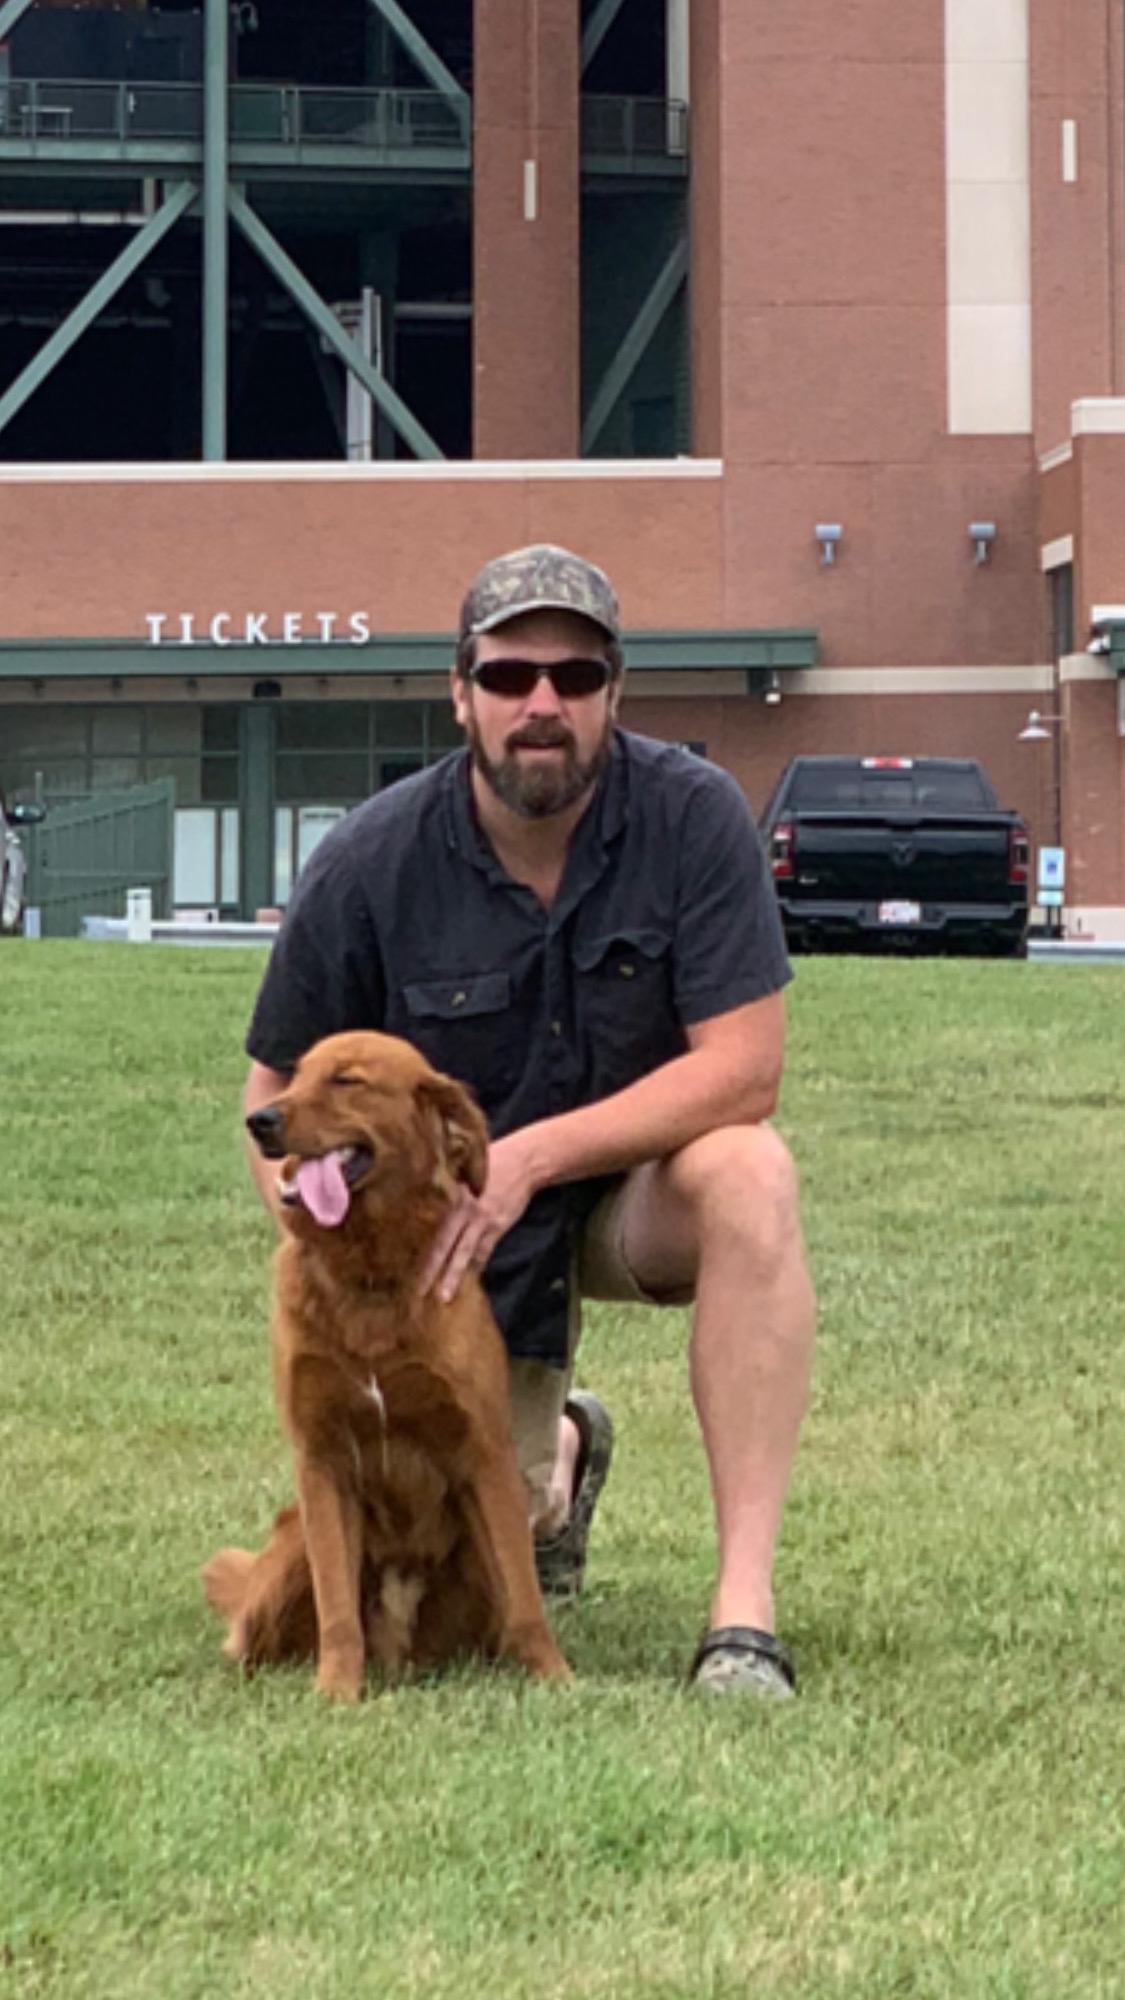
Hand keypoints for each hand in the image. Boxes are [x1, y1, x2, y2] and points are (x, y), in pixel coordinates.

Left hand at [419, 1131, 540, 1303]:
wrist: (523, 1160)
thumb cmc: (487, 1165)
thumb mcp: (460, 1171)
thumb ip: (444, 1190)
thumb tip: (419, 1203)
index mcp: (446, 1195)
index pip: (426, 1226)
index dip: (413, 1247)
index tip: (399, 1266)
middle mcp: (460, 1208)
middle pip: (441, 1244)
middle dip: (428, 1269)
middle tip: (416, 1291)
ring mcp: (480, 1218)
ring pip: (463, 1253)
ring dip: (453, 1276)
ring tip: (443, 1296)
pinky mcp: (497, 1224)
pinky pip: (484, 1251)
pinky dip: (476, 1267)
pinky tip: (469, 1282)